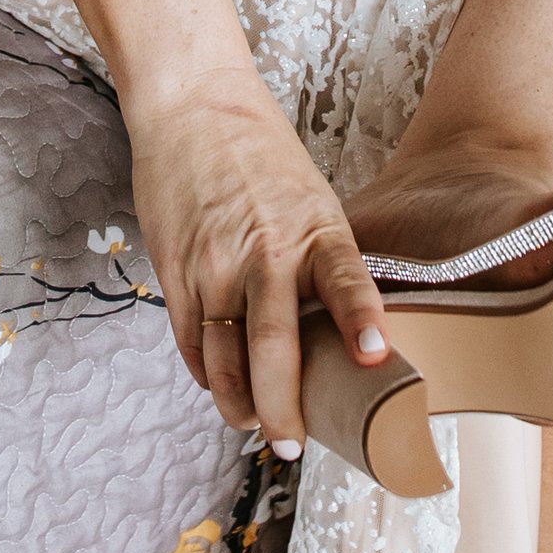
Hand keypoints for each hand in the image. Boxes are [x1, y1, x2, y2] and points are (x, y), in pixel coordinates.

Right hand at [126, 71, 391, 456]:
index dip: (361, 320)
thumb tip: (340, 334)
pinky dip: (206, 373)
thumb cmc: (262, 157)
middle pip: (273, 346)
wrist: (194, 106)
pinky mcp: (176, 269)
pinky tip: (219, 387)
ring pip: (225, 356)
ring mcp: (216, 264)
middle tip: (292, 446)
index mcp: (315, 229)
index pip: (345, 280)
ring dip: (238, 402)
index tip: (376, 358)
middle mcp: (266, 251)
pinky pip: (190, 339)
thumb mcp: (313, 200)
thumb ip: (323, 263)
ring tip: (252, 426)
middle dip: (283, 408)